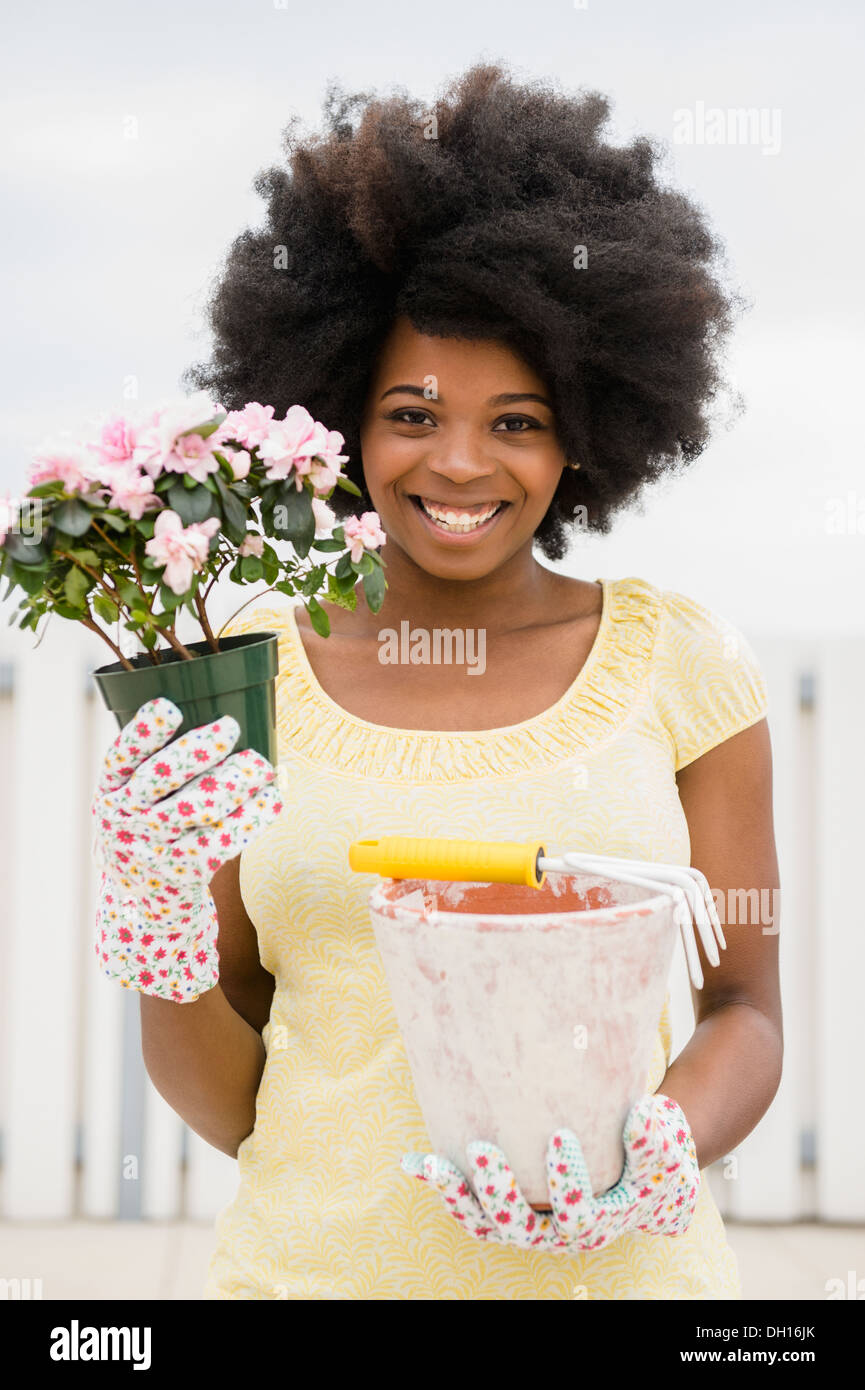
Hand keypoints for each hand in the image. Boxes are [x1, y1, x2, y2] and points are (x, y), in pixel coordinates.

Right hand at [91, 695, 281, 1001]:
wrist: (143, 903)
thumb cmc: (148, 830)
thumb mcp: (133, 799)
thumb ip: (158, 766)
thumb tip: (224, 725)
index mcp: (110, 790)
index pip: (122, 755)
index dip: (145, 731)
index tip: (170, 707)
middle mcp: (125, 818)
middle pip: (165, 775)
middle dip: (202, 747)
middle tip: (230, 727)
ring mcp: (154, 847)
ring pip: (200, 804)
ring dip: (236, 778)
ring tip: (259, 763)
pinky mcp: (186, 871)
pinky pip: (225, 838)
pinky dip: (254, 815)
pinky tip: (272, 799)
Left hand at [400, 1092, 699, 1251]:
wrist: (634, 1175)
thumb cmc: (651, 1161)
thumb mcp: (663, 1153)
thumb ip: (654, 1140)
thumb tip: (640, 1114)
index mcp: (596, 1224)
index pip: (576, 1214)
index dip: (565, 1182)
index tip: (559, 1136)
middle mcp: (554, 1232)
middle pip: (518, 1225)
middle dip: (498, 1189)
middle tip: (482, 1148)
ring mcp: (525, 1223)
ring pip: (484, 1222)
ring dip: (457, 1195)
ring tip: (432, 1165)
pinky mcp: (504, 1208)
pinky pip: (468, 1205)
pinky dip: (443, 1186)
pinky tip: (415, 1162)